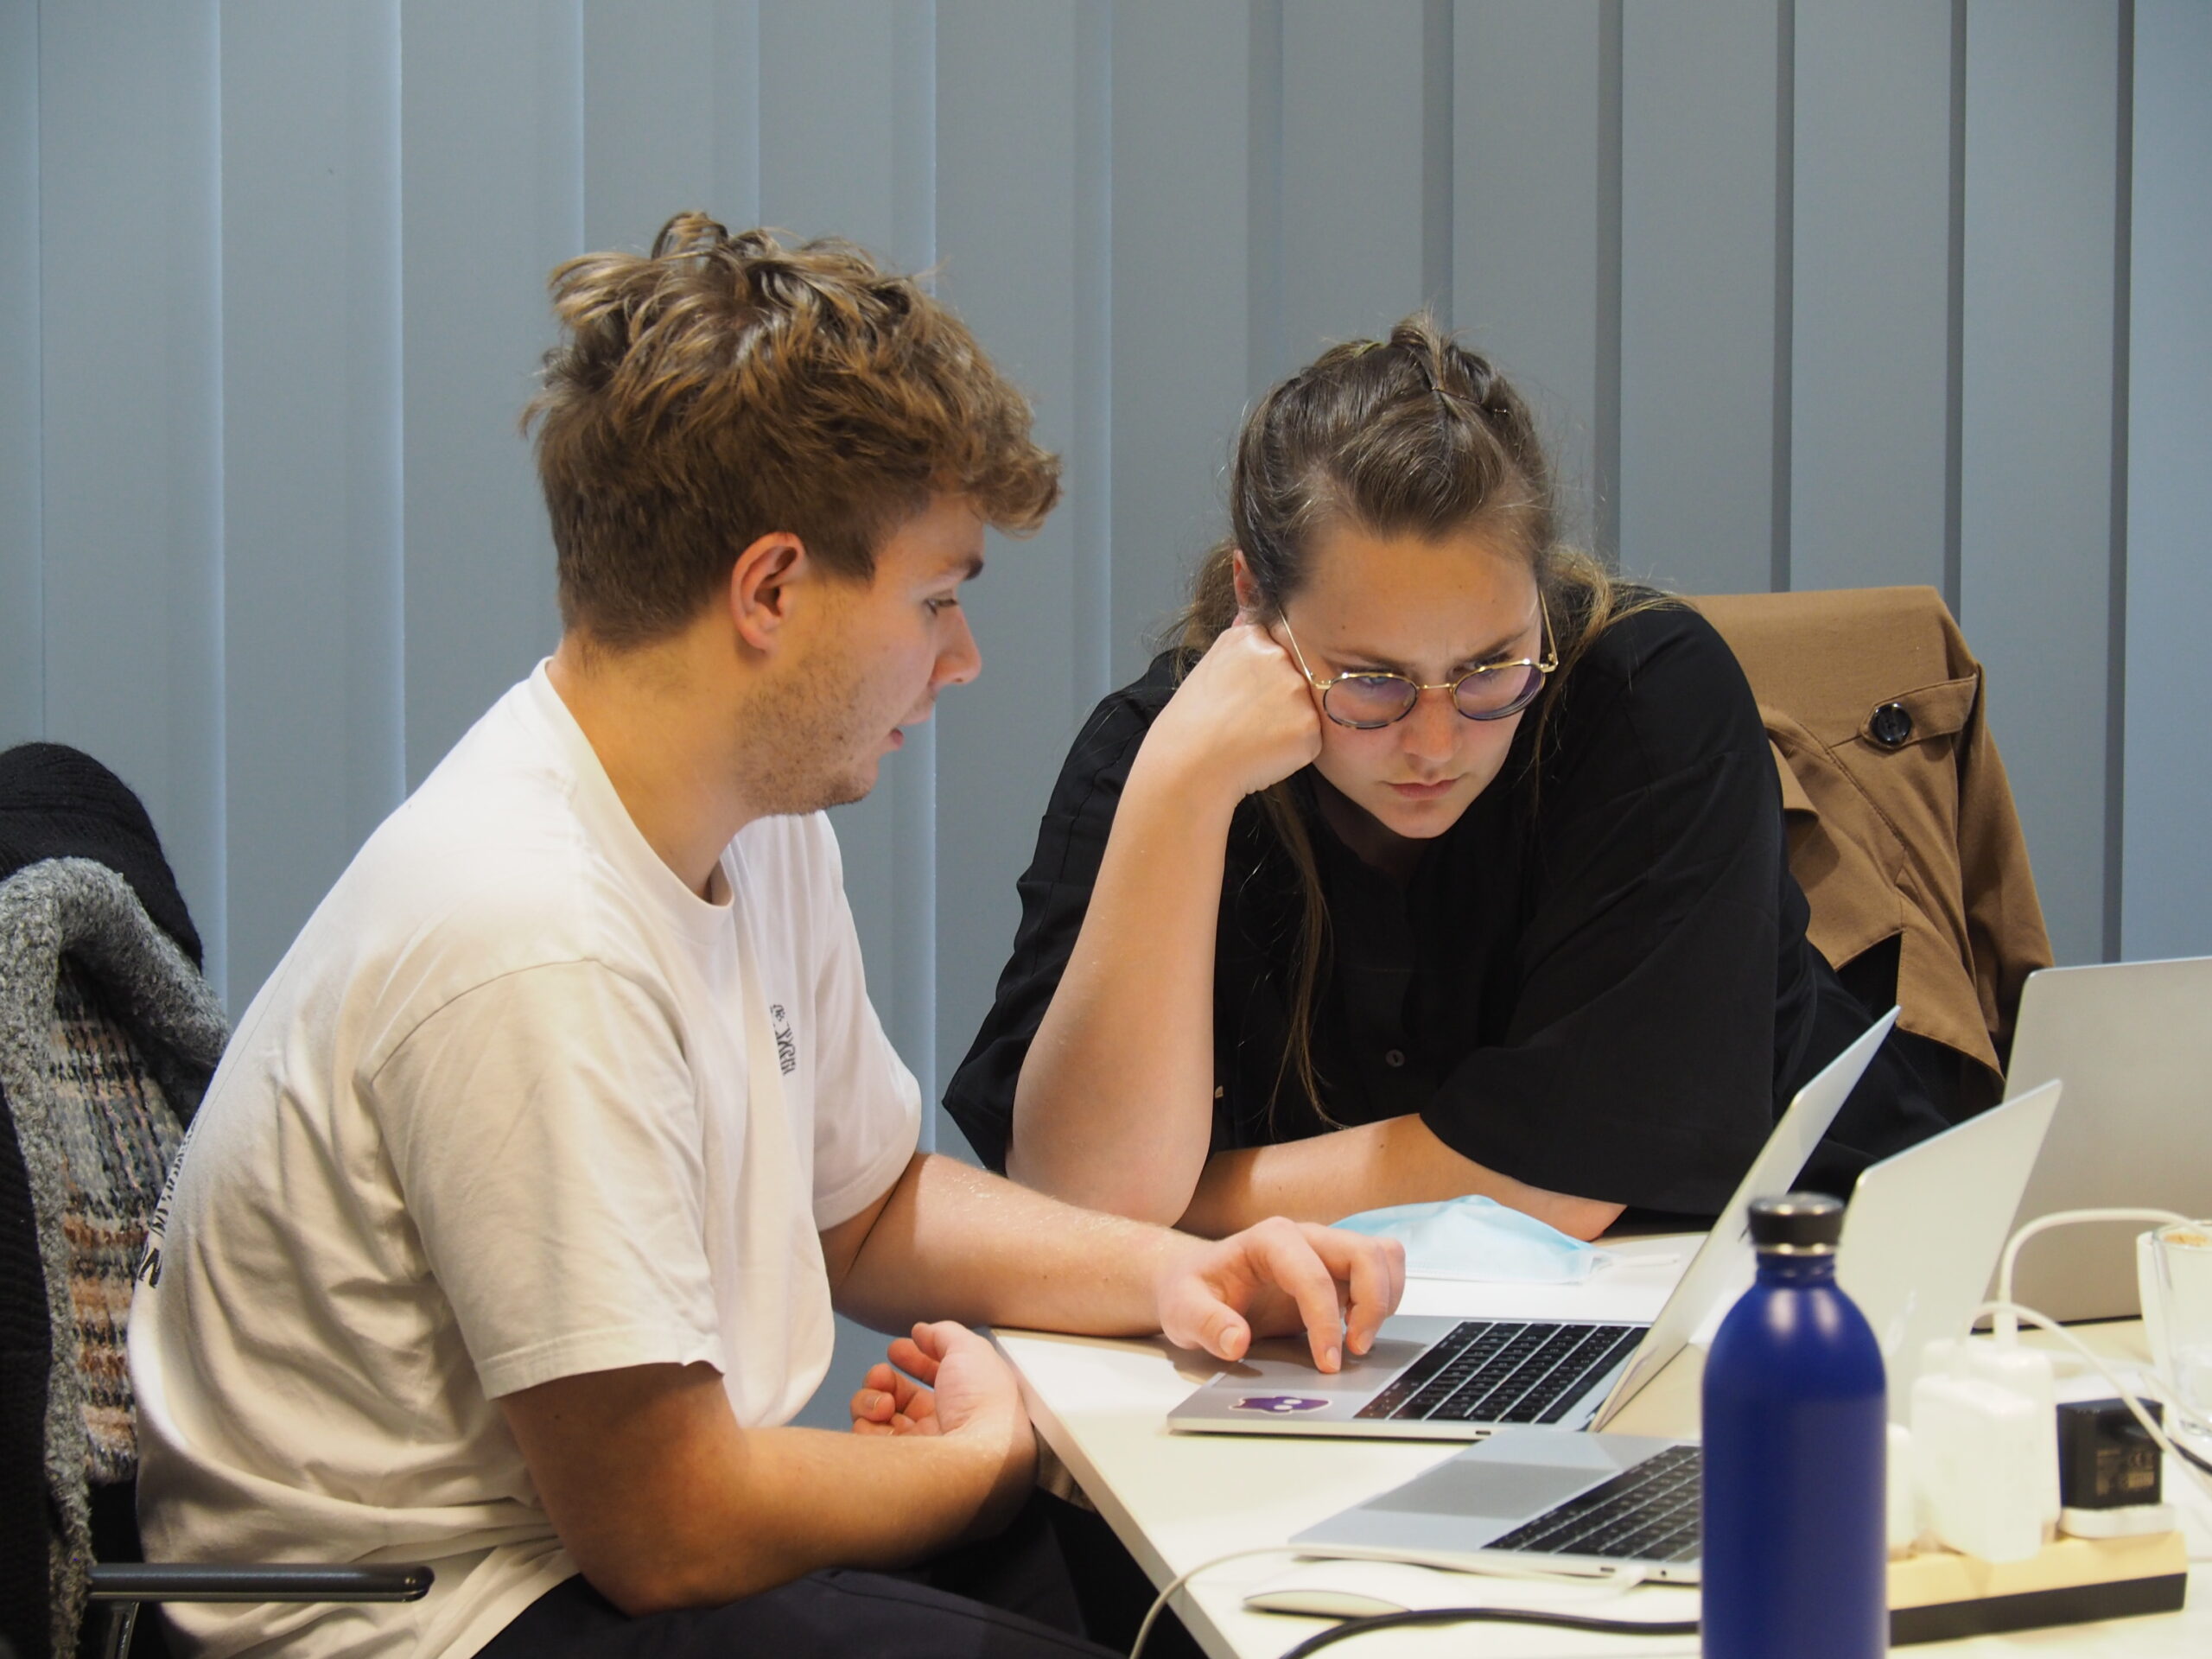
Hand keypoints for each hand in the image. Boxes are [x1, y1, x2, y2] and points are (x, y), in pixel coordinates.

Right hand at [852, 1322, 1036, 1526]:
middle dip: (882, 1378)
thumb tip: (923, 1331)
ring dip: (871, 1399)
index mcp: (962, 1400)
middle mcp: (940, 1426)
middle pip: (897, 1396)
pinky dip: (865, 1423)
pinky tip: (879, 1418)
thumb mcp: (969, 1350)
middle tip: (882, 1375)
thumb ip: (944, 1334)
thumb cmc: (982, 1402)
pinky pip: (866, 1440)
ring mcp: (917, 1448)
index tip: (895, 1349)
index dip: (913, 1359)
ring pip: (876, 1416)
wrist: (979, 1454)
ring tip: (884, 1402)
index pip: (931, 1378)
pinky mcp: (895, 1467)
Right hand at [1137, 617, 1322, 805]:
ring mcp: (1296, 691)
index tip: (1246, 694)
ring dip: (1288, 723)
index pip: (1276, 645)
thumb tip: (1251, 598)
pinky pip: (1311, 737)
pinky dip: (1293, 749)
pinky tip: (1263, 752)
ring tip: (1252, 737)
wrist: (1188, 766)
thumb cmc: (1191, 722)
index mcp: (1250, 638)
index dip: (1264, 675)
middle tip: (1247, 720)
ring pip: (1306, 706)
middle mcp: (1277, 657)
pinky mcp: (1309, 726)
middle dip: (1279, 698)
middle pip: (1295, 676)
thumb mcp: (1209, 665)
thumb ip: (1242, 641)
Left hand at [1154, 1217, 1405, 1373]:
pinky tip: (1360, 1328)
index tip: (1327, 1362)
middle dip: (1372, 1304)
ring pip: (1382, 1255)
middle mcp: (1304, 1236)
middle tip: (1356, 1350)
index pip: (1313, 1276)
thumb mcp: (1182, 1312)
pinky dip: (1386, 1296)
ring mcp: (1324, 1249)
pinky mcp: (1337, 1268)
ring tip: (1360, 1340)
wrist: (1195, 1281)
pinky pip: (1382, 1268)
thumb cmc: (1190, 1291)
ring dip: (1385, 1299)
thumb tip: (1236, 1342)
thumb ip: (1206, 1325)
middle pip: (1364, 1253)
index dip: (1326, 1321)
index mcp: (1268, 1239)